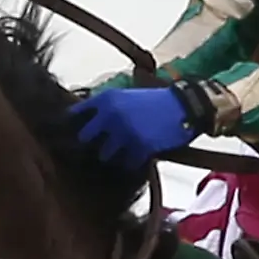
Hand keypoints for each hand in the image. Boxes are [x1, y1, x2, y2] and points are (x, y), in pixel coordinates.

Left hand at [70, 83, 193, 169]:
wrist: (184, 106)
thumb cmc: (155, 101)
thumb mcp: (126, 96)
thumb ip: (105, 107)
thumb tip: (84, 124)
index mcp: (106, 99)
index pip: (75, 114)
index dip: (75, 125)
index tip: (74, 133)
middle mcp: (111, 114)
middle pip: (84, 138)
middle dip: (91, 144)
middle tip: (99, 148)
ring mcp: (125, 131)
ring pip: (104, 154)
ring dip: (112, 156)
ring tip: (121, 154)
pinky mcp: (140, 146)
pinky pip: (126, 163)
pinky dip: (131, 163)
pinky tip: (136, 158)